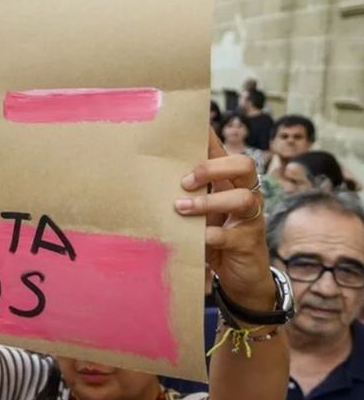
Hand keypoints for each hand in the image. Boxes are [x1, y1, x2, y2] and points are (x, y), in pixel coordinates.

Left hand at [175, 127, 271, 310]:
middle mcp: (245, 194)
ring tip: (182, 209)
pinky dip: (212, 235)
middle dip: (212, 168)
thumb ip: (185, 197)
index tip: (192, 123)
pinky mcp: (248, 243)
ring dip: (208, 202)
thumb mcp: (199, 214)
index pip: (223, 152)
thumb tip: (150, 180)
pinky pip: (231, 234)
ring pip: (241, 198)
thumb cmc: (214, 237)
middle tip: (185, 181)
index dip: (210, 137)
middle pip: (243, 164)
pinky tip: (198, 239)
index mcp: (229, 183)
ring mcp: (250, 218)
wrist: (241, 277)